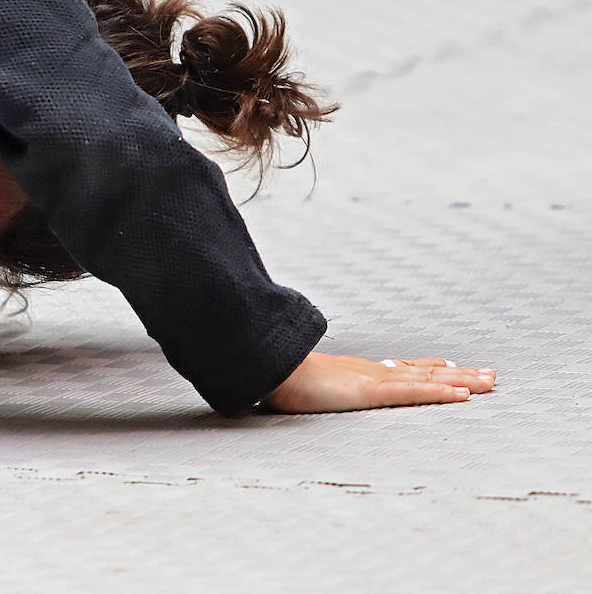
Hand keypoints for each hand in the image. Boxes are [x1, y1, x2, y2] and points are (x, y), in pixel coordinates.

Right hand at [263, 352, 496, 413]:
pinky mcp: (374, 391)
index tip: (452, 365)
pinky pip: (415, 393)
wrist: (272, 368)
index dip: (430, 368)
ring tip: (489, 382)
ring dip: (461, 381)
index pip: (403, 369)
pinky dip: (441, 393)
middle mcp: (374, 372)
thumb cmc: (283, 379)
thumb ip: (314, 385)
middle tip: (489, 374)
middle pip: (425, 371)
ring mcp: (376, 380)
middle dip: (459, 373)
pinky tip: (462, 395)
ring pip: (429, 380)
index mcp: (359, 372)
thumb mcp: (305, 384)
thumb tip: (305, 387)